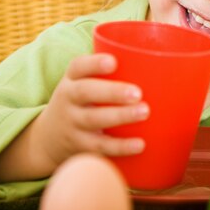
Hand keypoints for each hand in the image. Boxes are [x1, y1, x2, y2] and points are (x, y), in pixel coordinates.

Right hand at [31, 53, 148, 171]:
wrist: (47, 139)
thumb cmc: (80, 102)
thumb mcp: (83, 84)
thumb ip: (111, 74)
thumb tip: (161, 63)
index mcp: (72, 79)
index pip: (78, 67)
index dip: (94, 63)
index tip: (113, 62)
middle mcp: (68, 99)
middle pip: (85, 92)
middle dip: (112, 92)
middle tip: (137, 92)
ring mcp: (72, 124)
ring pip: (93, 120)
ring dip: (120, 116)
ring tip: (144, 112)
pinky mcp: (80, 147)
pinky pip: (100, 147)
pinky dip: (120, 147)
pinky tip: (140, 144)